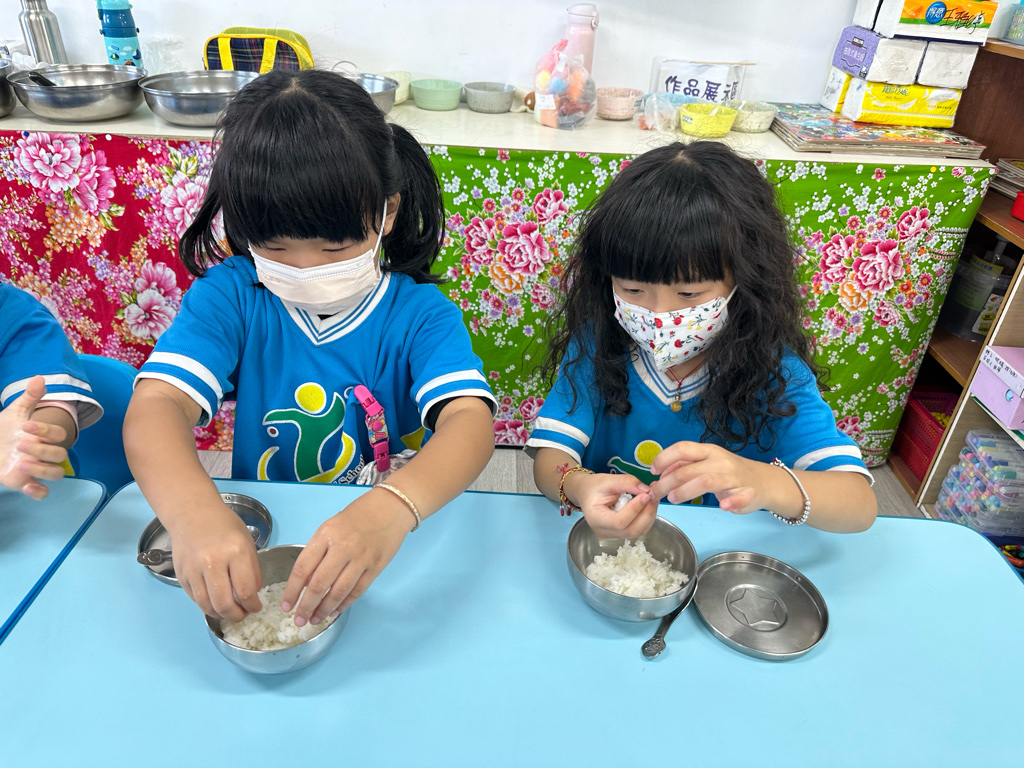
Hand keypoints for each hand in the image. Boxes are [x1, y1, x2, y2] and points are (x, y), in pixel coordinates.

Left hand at [0, 376, 68, 499]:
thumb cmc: (5, 430)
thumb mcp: (14, 413)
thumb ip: (29, 397)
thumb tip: (39, 378)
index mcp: (44, 436)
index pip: (58, 434)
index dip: (47, 430)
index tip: (26, 426)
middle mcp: (45, 453)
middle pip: (59, 455)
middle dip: (42, 450)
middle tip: (19, 444)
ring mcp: (37, 469)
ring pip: (56, 474)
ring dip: (43, 470)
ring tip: (20, 462)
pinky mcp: (26, 483)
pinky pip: (43, 492)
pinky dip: (39, 492)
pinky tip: (27, 486)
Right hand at [170, 501, 262, 621]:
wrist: (193, 514)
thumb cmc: (224, 526)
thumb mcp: (247, 543)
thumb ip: (252, 570)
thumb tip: (252, 596)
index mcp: (235, 552)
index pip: (246, 591)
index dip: (253, 605)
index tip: (256, 607)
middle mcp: (213, 562)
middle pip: (224, 604)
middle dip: (237, 616)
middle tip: (243, 614)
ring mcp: (194, 570)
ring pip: (207, 606)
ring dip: (221, 615)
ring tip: (230, 612)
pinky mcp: (182, 575)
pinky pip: (195, 599)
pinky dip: (207, 606)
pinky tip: (216, 602)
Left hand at [281, 487, 412, 626]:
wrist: (391, 507)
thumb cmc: (358, 515)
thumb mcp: (331, 526)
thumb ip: (318, 551)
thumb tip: (305, 582)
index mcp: (326, 534)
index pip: (303, 567)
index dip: (292, 590)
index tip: (286, 605)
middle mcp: (343, 547)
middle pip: (319, 584)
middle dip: (306, 606)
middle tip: (299, 620)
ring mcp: (361, 558)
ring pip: (338, 591)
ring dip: (324, 609)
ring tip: (315, 619)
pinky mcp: (376, 567)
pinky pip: (357, 591)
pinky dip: (344, 603)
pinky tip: (334, 611)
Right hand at [570, 471, 658, 538]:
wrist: (587, 493)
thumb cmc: (594, 486)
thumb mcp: (607, 480)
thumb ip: (626, 483)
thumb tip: (646, 490)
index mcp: (596, 519)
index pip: (619, 521)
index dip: (635, 510)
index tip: (646, 494)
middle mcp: (604, 532)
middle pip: (631, 530)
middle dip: (646, 513)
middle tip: (653, 495)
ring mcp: (613, 535)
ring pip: (638, 531)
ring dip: (649, 515)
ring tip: (652, 498)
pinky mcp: (620, 533)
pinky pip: (638, 529)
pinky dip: (646, 518)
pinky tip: (648, 505)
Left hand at [650, 441, 762, 513]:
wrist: (762, 481)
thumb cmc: (728, 472)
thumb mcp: (706, 463)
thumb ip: (685, 466)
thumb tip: (660, 473)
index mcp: (708, 451)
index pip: (682, 449)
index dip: (664, 458)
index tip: (653, 472)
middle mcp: (720, 461)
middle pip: (688, 469)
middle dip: (667, 482)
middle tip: (655, 493)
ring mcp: (733, 477)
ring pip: (706, 481)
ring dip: (686, 491)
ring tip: (673, 499)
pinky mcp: (747, 493)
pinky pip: (739, 497)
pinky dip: (731, 502)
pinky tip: (723, 506)